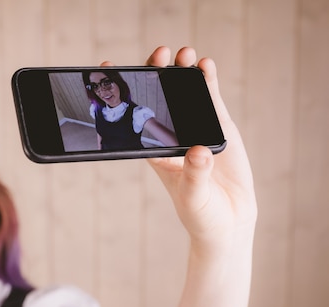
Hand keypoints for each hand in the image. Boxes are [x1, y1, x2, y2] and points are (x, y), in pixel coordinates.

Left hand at [106, 47, 256, 245]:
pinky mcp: (217, 127)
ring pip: (184, 93)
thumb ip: (195, 176)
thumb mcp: (192, 196)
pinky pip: (210, 99)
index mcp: (155, 151)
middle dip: (157, 74)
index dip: (122, 95)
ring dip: (182, 71)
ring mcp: (195, 128)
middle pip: (159, 98)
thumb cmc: (200, 213)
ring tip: (183, 54)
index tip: (109, 69)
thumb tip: (200, 152)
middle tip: (158, 55)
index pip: (133, 119)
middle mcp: (172, 135)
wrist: (229, 220)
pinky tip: (204, 65)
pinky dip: (207, 81)